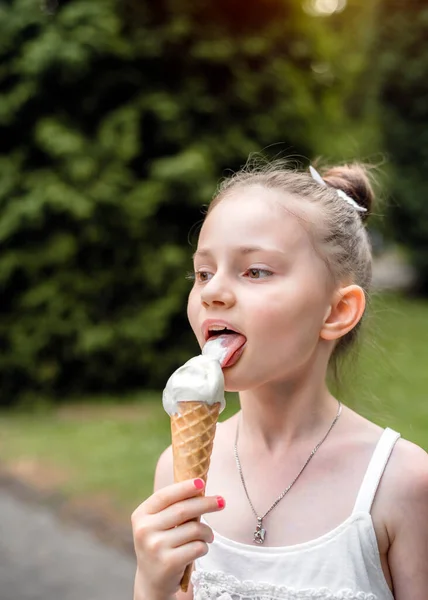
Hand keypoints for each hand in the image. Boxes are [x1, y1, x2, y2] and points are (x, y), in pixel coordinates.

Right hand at [132, 478, 224, 598]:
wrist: (153, 581)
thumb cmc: (161, 544)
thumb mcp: (157, 524)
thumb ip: (172, 507)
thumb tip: (200, 486)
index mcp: (141, 515)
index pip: (165, 495)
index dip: (184, 487)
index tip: (201, 482)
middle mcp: (144, 530)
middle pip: (183, 510)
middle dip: (206, 503)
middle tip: (221, 502)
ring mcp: (155, 547)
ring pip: (194, 529)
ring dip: (207, 531)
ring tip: (209, 535)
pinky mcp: (168, 563)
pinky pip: (197, 547)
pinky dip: (204, 546)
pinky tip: (201, 548)